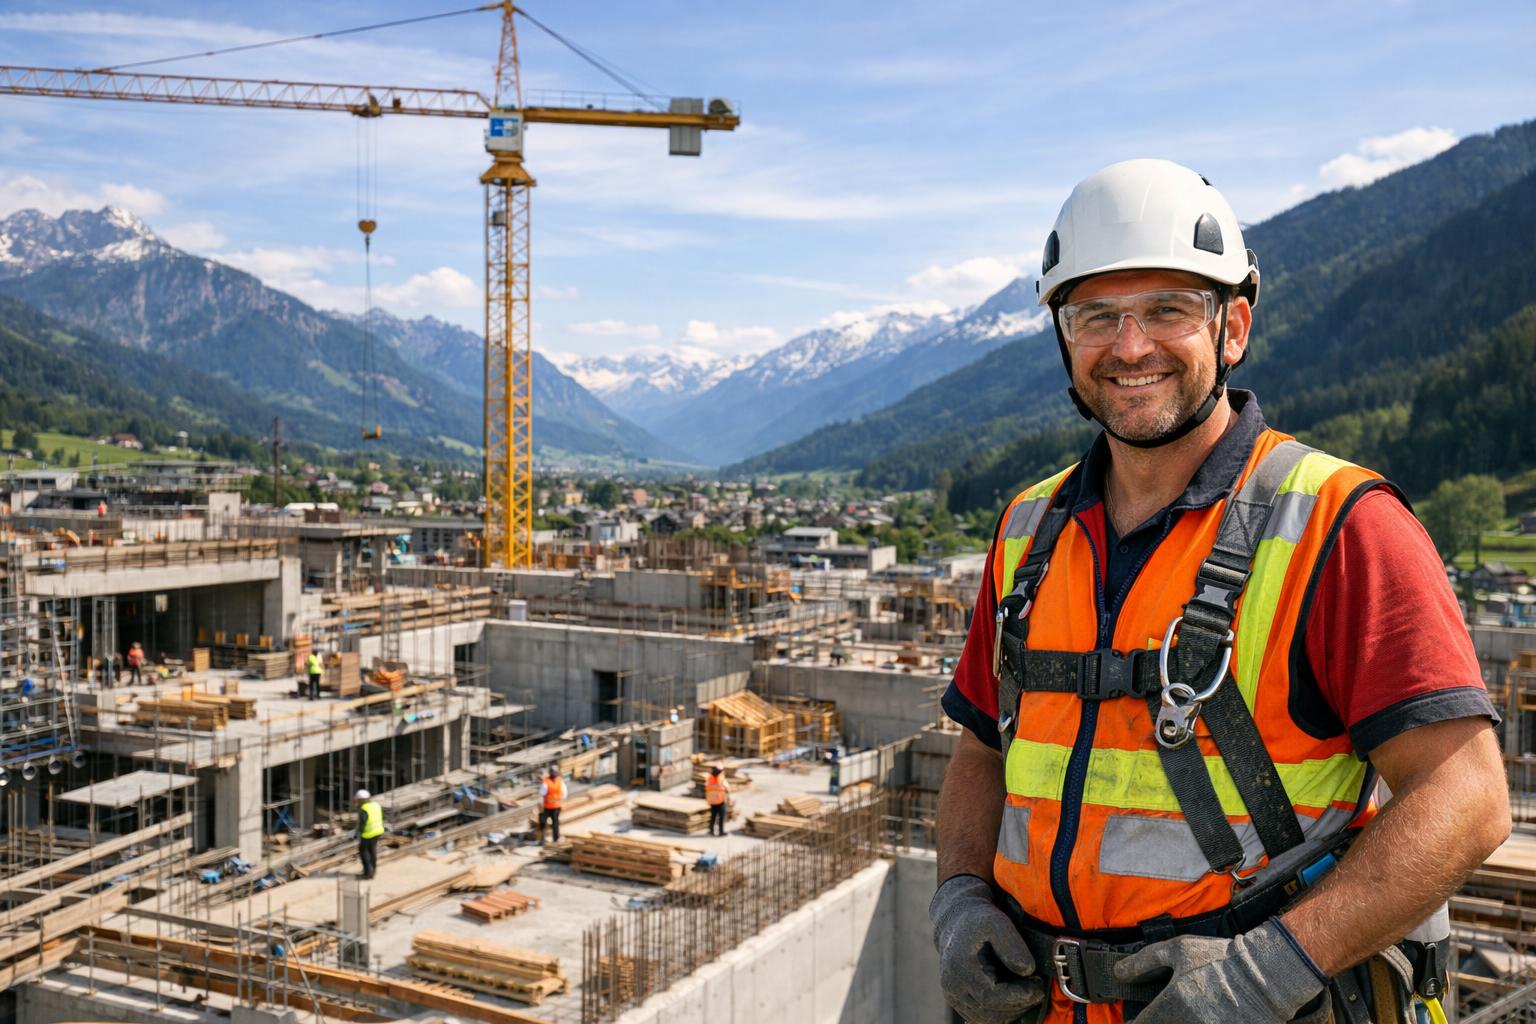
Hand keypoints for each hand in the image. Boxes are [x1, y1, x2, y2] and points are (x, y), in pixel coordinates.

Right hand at [930, 875, 1042, 1022]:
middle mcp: (952, 986)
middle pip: (991, 1012)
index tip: (1037, 987)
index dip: (1018, 996)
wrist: (957, 922)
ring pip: (988, 1020)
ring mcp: (954, 997)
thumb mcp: (996, 922)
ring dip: (1012, 1011)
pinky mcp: (959, 1002)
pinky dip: (1003, 1013)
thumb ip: (1011, 944)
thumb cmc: (978, 921)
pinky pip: (983, 1019)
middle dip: (1019, 1004)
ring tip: (1026, 991)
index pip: (991, 997)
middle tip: (1036, 987)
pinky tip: (1015, 997)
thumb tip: (1027, 970)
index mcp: (959, 967)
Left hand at [1114, 918, 1328, 1023]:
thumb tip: (1119, 973)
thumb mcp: (1178, 949)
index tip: (1137, 1020)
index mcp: (1173, 1006)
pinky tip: (1207, 1017)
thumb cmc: (1221, 959)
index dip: (1136, 1023)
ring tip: (1185, 1014)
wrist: (1268, 974)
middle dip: (1159, 1023)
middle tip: (1165, 1014)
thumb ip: (1144, 961)